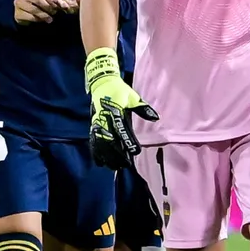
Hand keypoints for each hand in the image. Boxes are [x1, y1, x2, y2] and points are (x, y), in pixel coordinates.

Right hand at [14, 0, 59, 24]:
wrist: (24, 13)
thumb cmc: (37, 4)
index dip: (50, 0)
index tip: (57, 6)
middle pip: (38, 0)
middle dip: (48, 7)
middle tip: (54, 13)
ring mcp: (18, 3)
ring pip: (33, 9)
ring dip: (43, 15)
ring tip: (50, 19)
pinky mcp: (17, 13)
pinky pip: (29, 16)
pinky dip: (37, 19)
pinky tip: (42, 20)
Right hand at [85, 47, 158, 168]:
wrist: (102, 83)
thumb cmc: (120, 90)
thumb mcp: (133, 97)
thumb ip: (143, 108)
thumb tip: (156, 117)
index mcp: (116, 112)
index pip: (123, 130)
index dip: (129, 141)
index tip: (135, 151)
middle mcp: (105, 119)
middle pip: (111, 140)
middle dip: (118, 154)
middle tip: (126, 164)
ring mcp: (98, 123)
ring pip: (101, 144)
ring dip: (107, 156)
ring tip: (115, 167)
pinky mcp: (93, 126)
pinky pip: (93, 141)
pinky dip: (96, 153)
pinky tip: (100, 163)